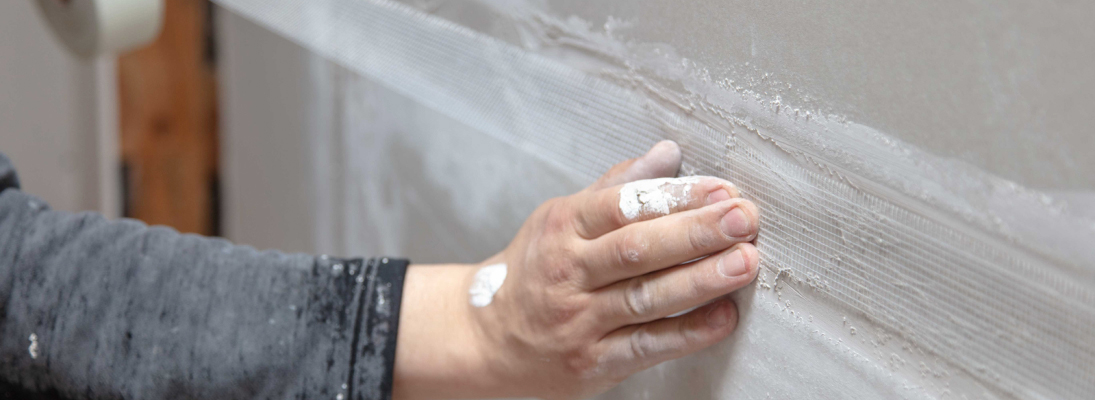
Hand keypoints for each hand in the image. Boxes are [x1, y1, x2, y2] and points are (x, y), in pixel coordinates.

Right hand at [394, 141, 760, 399]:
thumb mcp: (562, 219)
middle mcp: (568, 272)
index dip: (677, 197)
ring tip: (745, 262)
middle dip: (696, 232)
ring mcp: (579, 320)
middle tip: (744, 218)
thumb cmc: (534, 272)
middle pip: (637, 249)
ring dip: (700, 279)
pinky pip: (646, 345)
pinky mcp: (592, 361)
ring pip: (645, 297)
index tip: (721, 190)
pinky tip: (723, 316)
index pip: (624, 205)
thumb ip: (618, 187)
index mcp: (562, 226)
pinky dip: (688, 332)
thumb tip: (668, 153)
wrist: (485, 338)